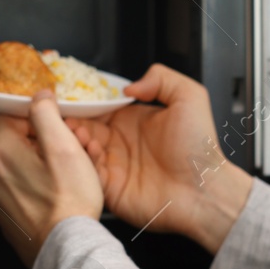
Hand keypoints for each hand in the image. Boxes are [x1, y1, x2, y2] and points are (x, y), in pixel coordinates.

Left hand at [0, 90, 104, 266]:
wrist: (67, 249)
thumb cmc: (69, 202)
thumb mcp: (64, 146)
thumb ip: (46, 114)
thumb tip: (39, 96)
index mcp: (1, 152)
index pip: (8, 116)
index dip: (35, 118)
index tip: (56, 128)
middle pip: (14, 143)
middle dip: (42, 143)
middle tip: (71, 153)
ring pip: (18, 168)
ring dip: (40, 166)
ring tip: (68, 177)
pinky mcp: (5, 218)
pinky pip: (19, 191)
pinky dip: (36, 189)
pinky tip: (58, 196)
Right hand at [66, 64, 252, 253]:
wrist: (203, 189)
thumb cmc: (200, 148)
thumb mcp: (189, 97)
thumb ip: (161, 78)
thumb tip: (129, 87)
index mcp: (133, 121)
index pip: (100, 108)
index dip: (84, 102)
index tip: (70, 95)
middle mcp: (120, 142)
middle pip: (84, 127)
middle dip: (72, 119)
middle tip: (65, 114)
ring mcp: (114, 165)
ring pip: (81, 149)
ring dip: (75, 139)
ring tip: (77, 131)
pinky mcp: (110, 188)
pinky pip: (87, 173)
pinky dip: (83, 160)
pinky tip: (90, 149)